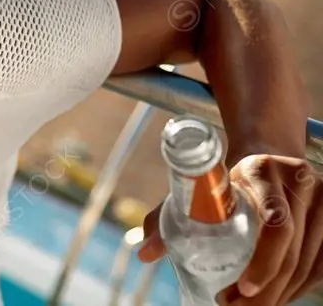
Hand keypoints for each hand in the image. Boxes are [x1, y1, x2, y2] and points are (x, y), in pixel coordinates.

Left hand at [138, 154, 322, 303]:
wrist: (264, 159)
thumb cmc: (223, 180)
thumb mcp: (196, 190)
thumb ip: (167, 217)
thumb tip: (145, 254)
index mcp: (262, 170)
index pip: (275, 223)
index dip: (264, 261)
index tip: (242, 290)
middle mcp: (300, 183)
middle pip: (292, 251)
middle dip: (265, 289)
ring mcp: (322, 203)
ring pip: (307, 264)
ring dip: (280, 294)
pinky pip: (319, 267)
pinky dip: (296, 288)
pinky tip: (274, 298)